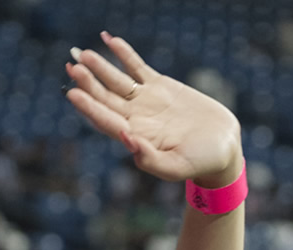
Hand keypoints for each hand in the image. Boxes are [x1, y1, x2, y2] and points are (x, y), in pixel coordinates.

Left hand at [65, 32, 241, 185]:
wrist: (220, 146)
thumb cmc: (199, 163)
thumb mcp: (176, 167)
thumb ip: (150, 159)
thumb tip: (126, 139)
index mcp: (136, 138)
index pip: (106, 121)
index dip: (89, 107)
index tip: (72, 93)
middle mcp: (135, 118)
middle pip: (105, 98)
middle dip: (88, 83)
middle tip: (71, 67)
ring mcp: (145, 101)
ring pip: (117, 80)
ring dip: (100, 67)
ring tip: (82, 53)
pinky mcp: (159, 86)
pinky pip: (137, 67)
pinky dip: (124, 54)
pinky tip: (109, 40)